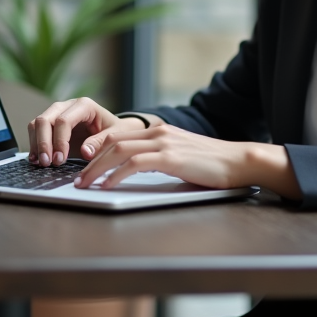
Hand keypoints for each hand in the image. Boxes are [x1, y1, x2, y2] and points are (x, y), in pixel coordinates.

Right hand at [27, 97, 145, 166]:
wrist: (115, 129)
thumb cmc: (116, 131)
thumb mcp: (115, 136)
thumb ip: (100, 142)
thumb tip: (85, 152)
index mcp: (84, 105)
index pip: (64, 120)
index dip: (59, 141)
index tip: (60, 159)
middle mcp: (67, 106)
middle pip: (45, 119)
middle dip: (44, 142)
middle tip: (47, 163)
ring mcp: (57, 113)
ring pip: (37, 124)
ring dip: (36, 144)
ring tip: (42, 163)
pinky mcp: (52, 124)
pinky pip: (36, 131)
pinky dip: (34, 145)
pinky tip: (37, 159)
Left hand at [74, 123, 248, 189]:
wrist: (239, 162)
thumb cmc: (212, 165)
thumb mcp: (180, 156)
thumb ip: (159, 158)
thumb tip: (136, 171)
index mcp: (159, 130)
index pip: (118, 135)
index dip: (97, 148)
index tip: (83, 163)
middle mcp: (158, 132)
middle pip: (113, 141)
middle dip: (91, 160)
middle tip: (78, 178)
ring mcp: (164, 143)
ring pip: (118, 151)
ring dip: (97, 168)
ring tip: (85, 184)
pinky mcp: (170, 157)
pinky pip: (134, 164)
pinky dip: (116, 175)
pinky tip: (107, 186)